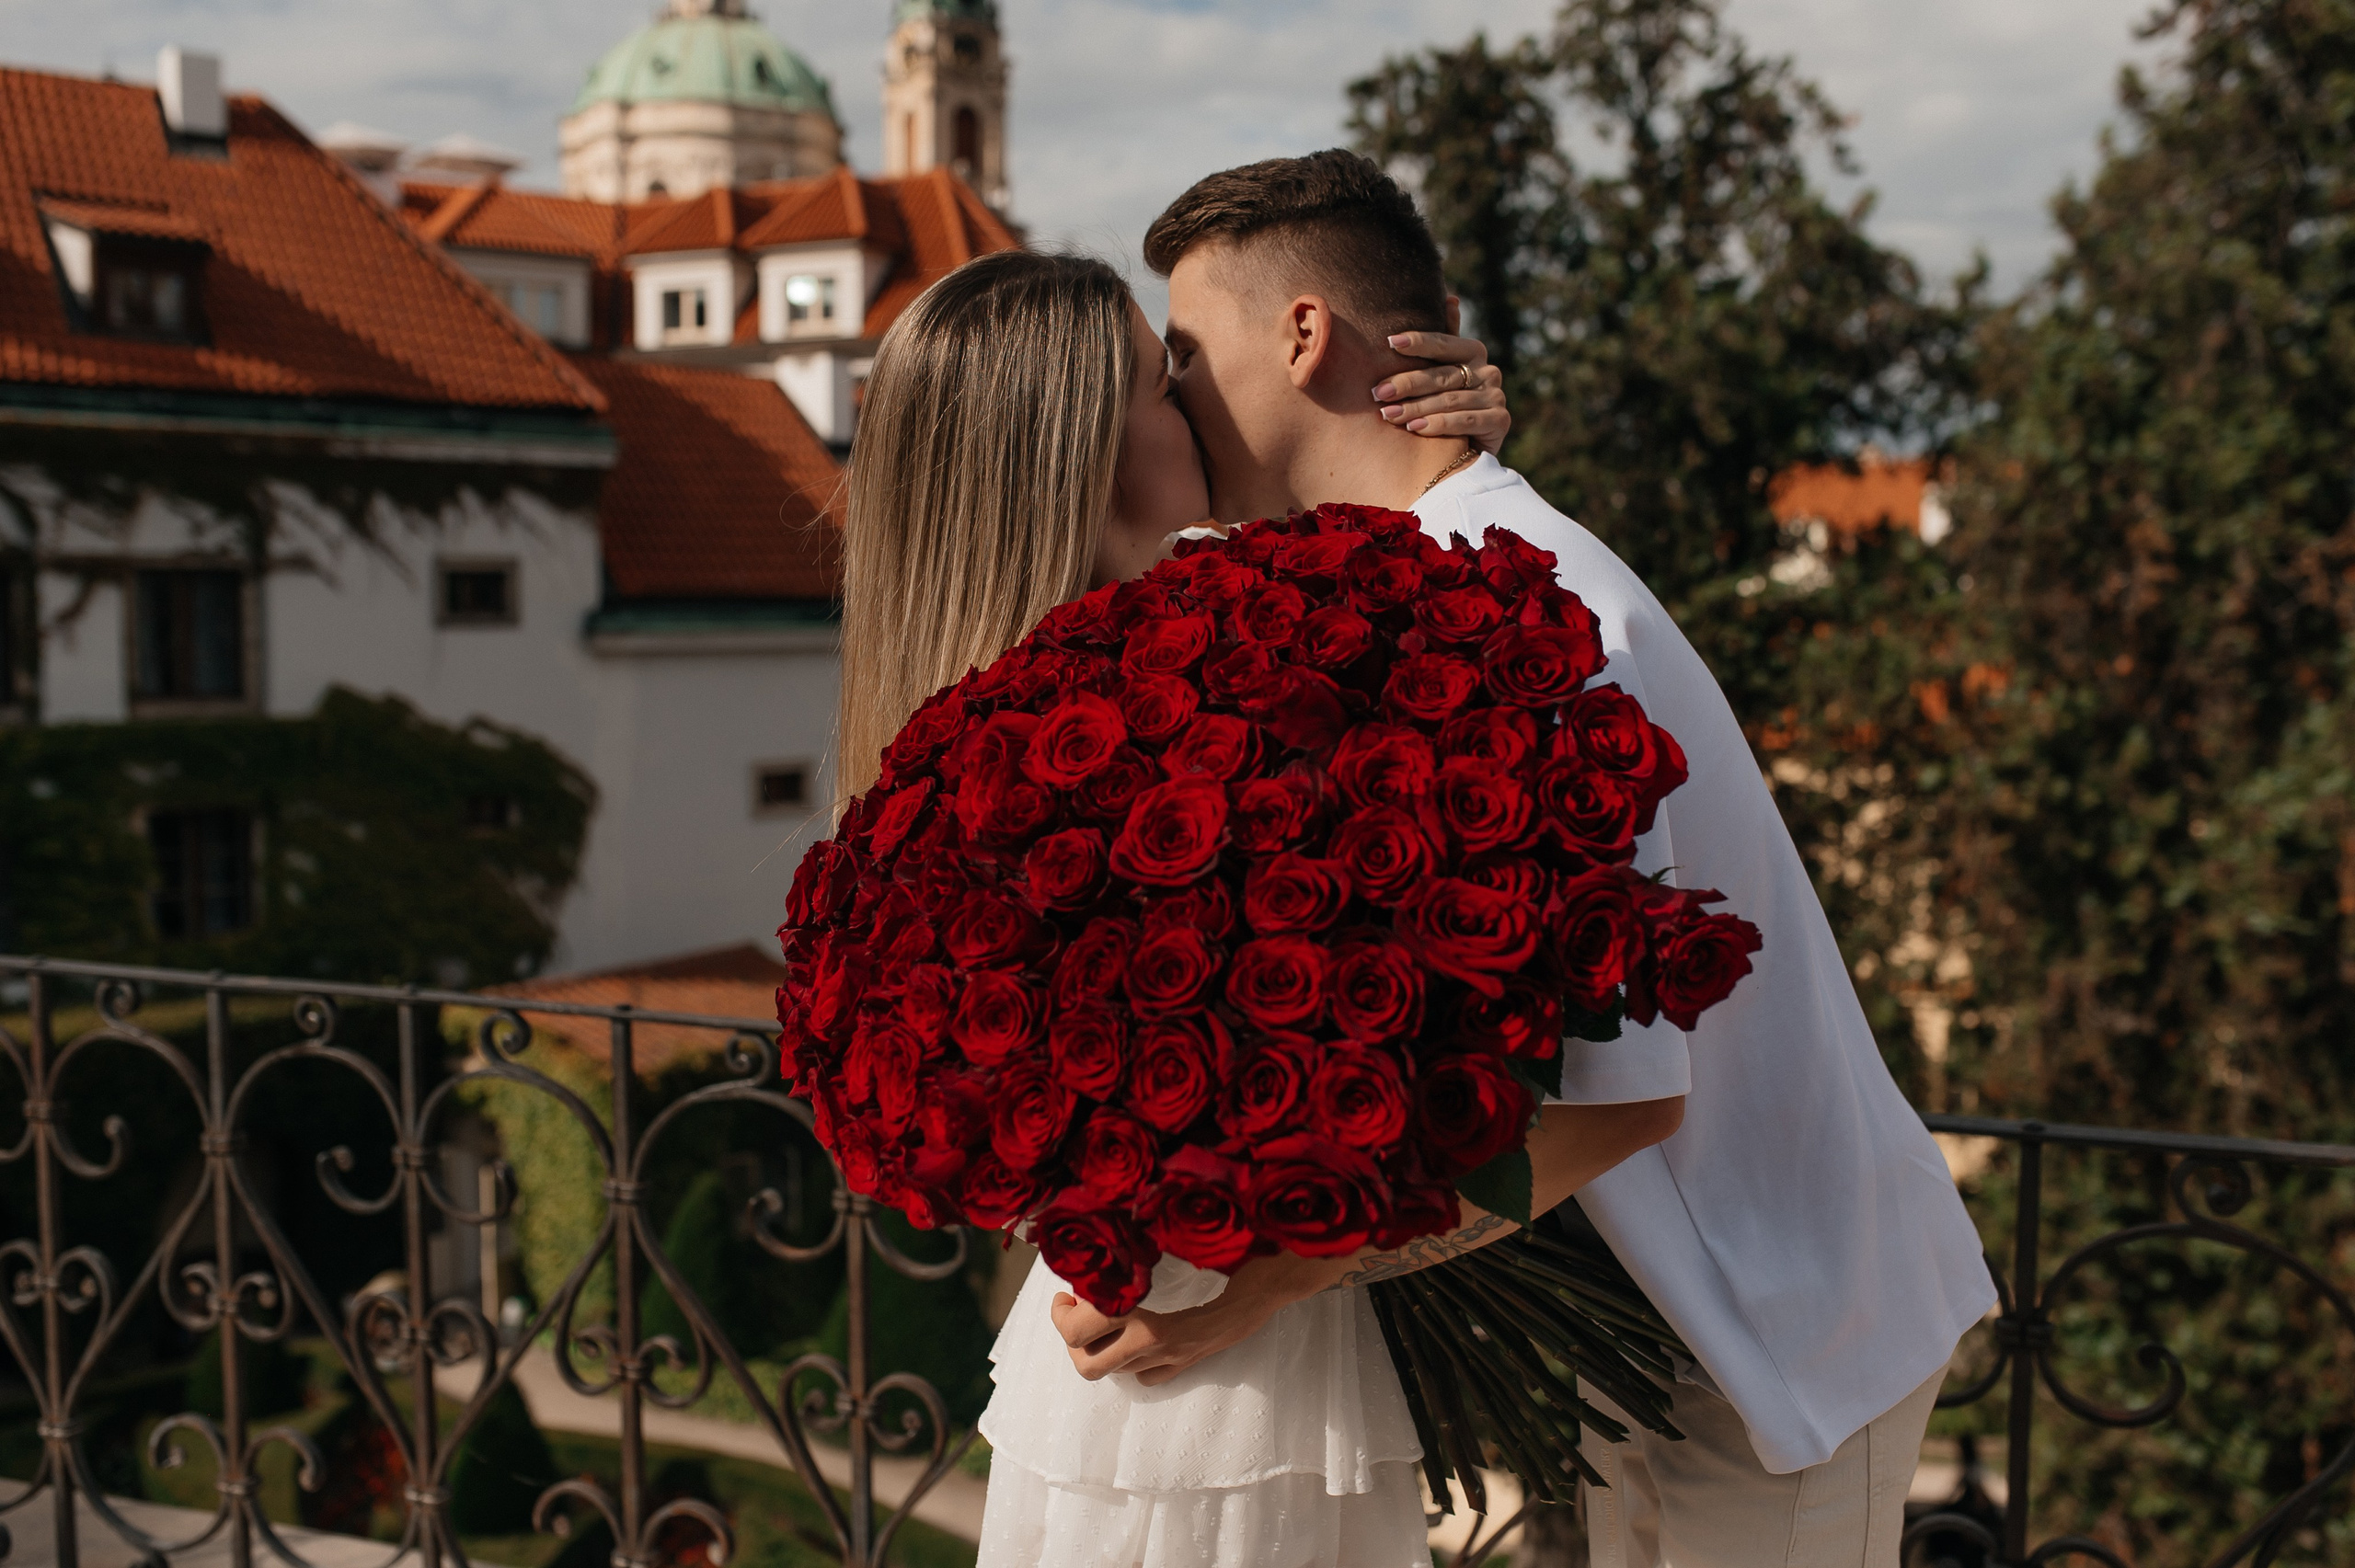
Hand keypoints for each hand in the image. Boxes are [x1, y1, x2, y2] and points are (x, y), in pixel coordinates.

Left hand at [1049, 1253, 1327, 1385]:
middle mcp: (1159, 1349)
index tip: (1068, 1289)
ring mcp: (1174, 1360)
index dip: (1065, 1312)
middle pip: (1087, 1367)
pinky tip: (1133, 1332)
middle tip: (1073, 1304)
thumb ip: (1146, 1245)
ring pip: (1113, 1373)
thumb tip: (1103, 1225)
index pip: (1086, 1330)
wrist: (1276, 1287)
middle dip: (1070, 1337)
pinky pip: (1145, 1376)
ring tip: (1098, 1312)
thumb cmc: (1233, 1258)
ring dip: (1096, 1345)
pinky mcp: (1188, 1363)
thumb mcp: (1186, 1248)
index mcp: (1154, 1326)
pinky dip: (1129, 1360)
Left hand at [1375, 331, 1509, 454]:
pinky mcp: (1500, 421)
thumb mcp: (1444, 371)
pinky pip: (1465, 420)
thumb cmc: (1448, 405)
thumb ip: (1446, 340)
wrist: (1469, 448)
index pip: (1443, 344)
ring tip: (1388, 414)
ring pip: (1450, 399)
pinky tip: (1415, 428)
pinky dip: (1439, 424)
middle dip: (1407, 383)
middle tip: (1378, 392)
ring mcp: (1496, 396)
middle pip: (1442, 375)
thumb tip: (1451, 298)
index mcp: (1474, 352)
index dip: (1418, 342)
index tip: (1390, 341)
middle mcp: (1489, 371)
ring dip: (1416, 407)